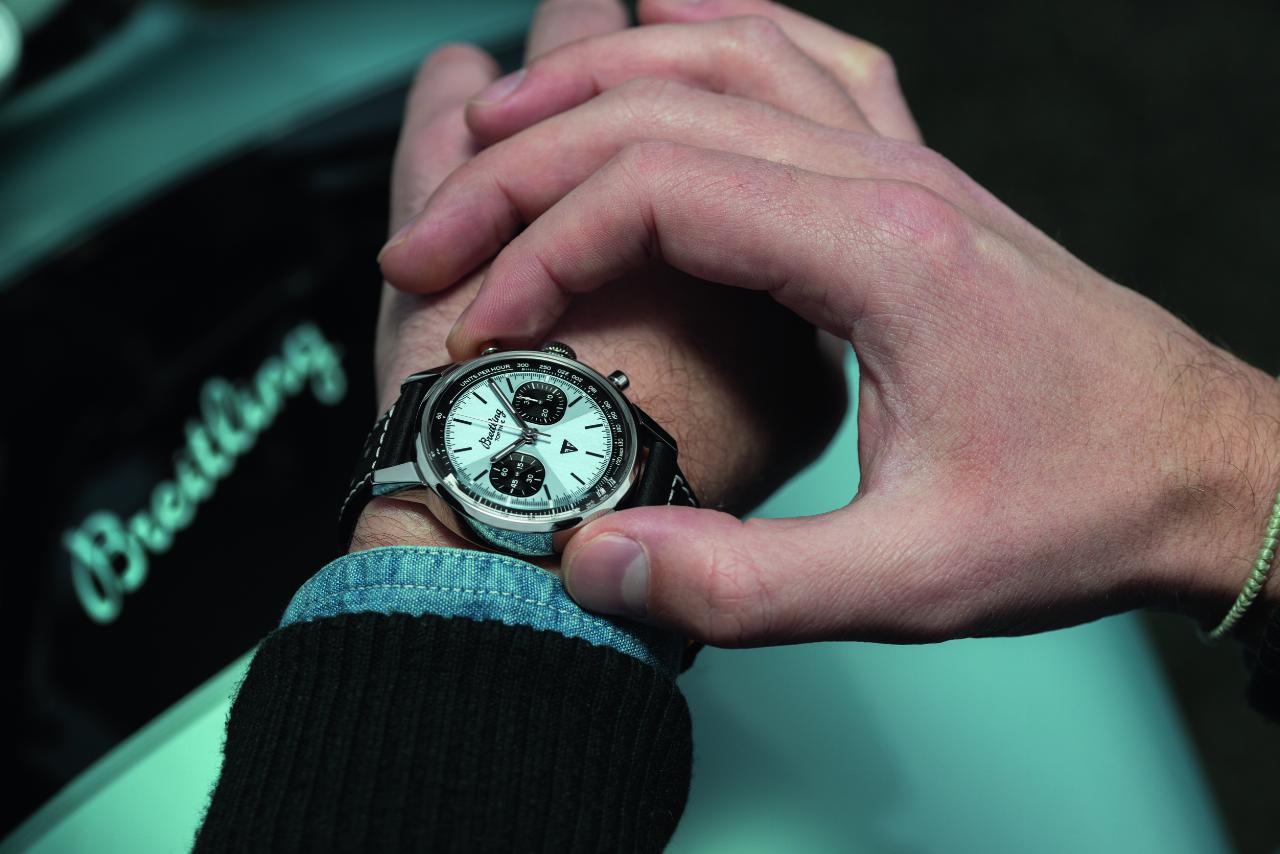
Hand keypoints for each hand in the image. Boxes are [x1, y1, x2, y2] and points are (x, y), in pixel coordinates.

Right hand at [394, 3, 1279, 643]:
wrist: (1198, 467)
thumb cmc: (1078, 509)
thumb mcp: (913, 584)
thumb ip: (747, 582)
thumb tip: (596, 560)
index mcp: (880, 254)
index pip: (658, 189)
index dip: (540, 248)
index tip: (480, 320)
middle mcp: (889, 179)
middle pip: (662, 104)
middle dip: (523, 163)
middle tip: (433, 234)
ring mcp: (905, 162)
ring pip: (724, 52)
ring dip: (598, 77)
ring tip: (501, 123)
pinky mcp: (913, 177)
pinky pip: (802, 57)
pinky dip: (713, 30)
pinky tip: (665, 25)